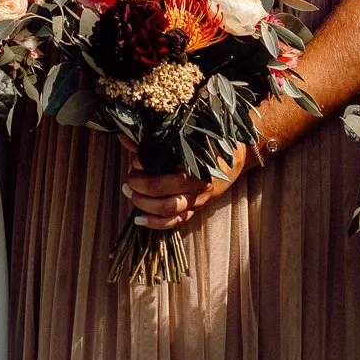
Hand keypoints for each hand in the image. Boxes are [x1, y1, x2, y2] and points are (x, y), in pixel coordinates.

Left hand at [123, 139, 252, 232]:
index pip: (166, 170)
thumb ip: (154, 140)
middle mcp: (198, 185)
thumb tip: (123, 136)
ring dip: (144, 204)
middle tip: (129, 180)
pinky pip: (175, 222)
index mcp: (197, 164)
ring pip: (168, 209)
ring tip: (130, 194)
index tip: (135, 161)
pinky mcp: (196, 209)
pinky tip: (139, 219)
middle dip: (140, 187)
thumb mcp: (185, 138)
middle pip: (164, 193)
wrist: (236, 157)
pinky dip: (155, 223)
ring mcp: (198, 199)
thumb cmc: (207, 143)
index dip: (146, 167)